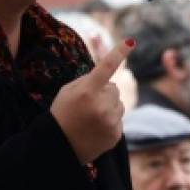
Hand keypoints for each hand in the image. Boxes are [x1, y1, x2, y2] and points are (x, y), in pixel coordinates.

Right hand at [52, 39, 131, 163]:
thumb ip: (87, 81)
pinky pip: (119, 119)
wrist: (59, 148)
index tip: (130, 41)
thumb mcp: (67, 92)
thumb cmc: (62, 114)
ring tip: (91, 117)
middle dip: (104, 93)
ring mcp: (110, 121)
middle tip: (88, 104)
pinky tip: (96, 128)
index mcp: (87, 92)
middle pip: (114, 88)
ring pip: (119, 104)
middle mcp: (101, 106)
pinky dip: (110, 122)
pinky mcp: (116, 134)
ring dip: (109, 107)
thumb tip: (109, 75)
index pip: (106, 67)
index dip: (119, 53)